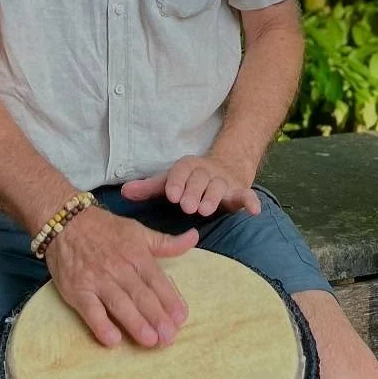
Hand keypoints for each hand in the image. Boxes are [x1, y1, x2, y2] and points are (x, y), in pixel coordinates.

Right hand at [43, 204, 196, 349]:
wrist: (67, 222)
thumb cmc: (106, 229)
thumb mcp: (139, 231)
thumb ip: (166, 242)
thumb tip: (194, 237)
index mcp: (137, 254)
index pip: (157, 280)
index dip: (170, 299)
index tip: (181, 317)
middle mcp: (119, 267)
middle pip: (141, 295)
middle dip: (157, 317)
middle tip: (169, 338)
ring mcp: (97, 280)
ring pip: (120, 304)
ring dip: (135, 323)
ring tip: (150, 341)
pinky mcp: (77, 290)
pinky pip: (90, 310)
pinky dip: (101, 325)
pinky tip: (113, 340)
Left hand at [121, 154, 261, 218]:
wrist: (224, 167)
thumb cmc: (189, 180)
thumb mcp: (169, 181)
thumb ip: (148, 188)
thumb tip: (123, 193)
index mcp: (188, 168)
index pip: (181, 172)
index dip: (177, 182)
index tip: (171, 195)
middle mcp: (206, 172)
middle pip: (200, 180)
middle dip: (194, 192)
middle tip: (187, 206)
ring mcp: (224, 182)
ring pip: (220, 187)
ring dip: (214, 197)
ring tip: (206, 210)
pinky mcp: (239, 192)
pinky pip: (246, 195)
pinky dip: (251, 201)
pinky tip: (253, 211)